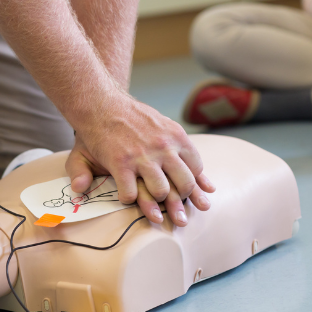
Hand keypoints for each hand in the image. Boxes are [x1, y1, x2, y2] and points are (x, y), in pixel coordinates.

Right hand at [66, 92, 214, 226]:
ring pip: (161, 192)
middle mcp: (164, 147)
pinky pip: (131, 193)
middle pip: (184, 184)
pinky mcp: (120, 163)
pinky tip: (126, 197)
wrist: (100, 103)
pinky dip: (128, 199)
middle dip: (180, 200)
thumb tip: (211, 188)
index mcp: (177, 137)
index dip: (192, 184)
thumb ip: (187, 157)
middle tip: (173, 208)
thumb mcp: (165, 128)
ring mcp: (143, 156)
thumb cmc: (132, 118)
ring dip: (156, 202)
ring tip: (150, 202)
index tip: (188, 194)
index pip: (196, 169)